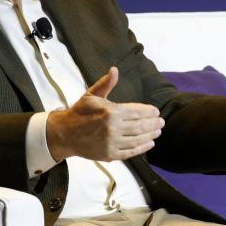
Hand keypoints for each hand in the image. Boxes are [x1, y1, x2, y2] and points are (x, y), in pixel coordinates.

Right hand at [46, 67, 163, 161]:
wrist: (64, 134)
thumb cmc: (79, 113)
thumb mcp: (91, 95)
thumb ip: (105, 84)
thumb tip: (115, 70)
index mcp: (110, 112)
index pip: (136, 112)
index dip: (148, 112)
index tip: (156, 111)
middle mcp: (113, 128)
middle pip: (140, 126)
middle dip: (153, 124)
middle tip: (161, 122)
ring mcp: (112, 143)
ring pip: (137, 139)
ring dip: (150, 135)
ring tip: (158, 131)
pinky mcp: (110, 155)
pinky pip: (131, 152)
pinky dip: (142, 148)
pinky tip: (149, 143)